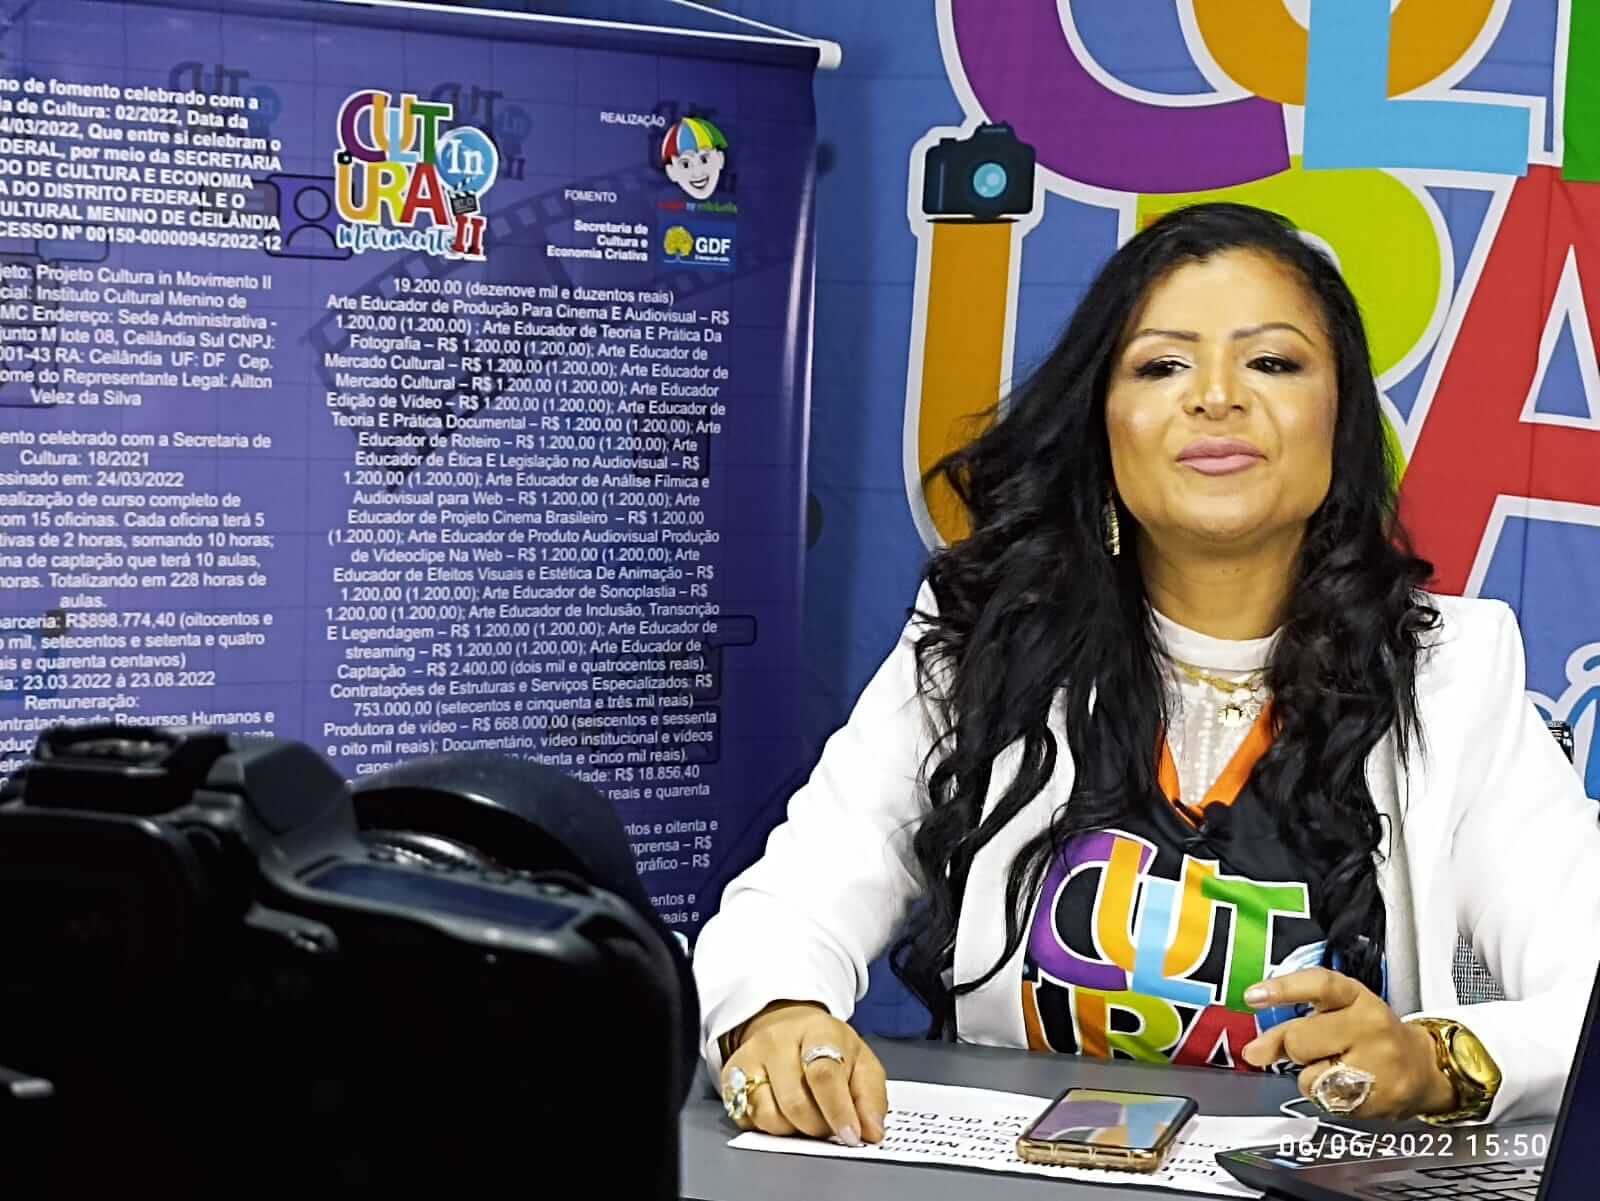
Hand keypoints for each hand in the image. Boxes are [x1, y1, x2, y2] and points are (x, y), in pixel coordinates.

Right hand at [720, 1001, 886, 1144]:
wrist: (786, 1026)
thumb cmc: (828, 1048)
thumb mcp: (861, 1062)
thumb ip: (871, 1097)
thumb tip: (871, 1131)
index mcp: (818, 1031)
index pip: (824, 1074)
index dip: (839, 1111)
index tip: (851, 1135)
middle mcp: (778, 1040)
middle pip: (795, 1102)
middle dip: (818, 1126)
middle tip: (828, 1124)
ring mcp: (750, 1057)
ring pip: (769, 1116)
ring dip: (793, 1130)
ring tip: (805, 1116)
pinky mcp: (730, 1076)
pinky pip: (747, 1119)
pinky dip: (769, 1128)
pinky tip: (782, 1112)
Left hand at [1239, 968, 1456, 1118]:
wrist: (1422, 1069)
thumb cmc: (1370, 1037)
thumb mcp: (1336, 1016)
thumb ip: (1290, 1027)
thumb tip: (1254, 1052)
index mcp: (1356, 997)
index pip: (1319, 984)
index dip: (1282, 988)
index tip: (1253, 996)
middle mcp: (1369, 1025)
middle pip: (1300, 1038)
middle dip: (1294, 1048)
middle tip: (1315, 1049)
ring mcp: (1376, 1063)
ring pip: (1309, 1076)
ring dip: (1310, 1076)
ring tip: (1336, 1069)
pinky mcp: (1377, 1098)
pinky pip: (1326, 1101)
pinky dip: (1325, 1097)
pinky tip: (1346, 1088)